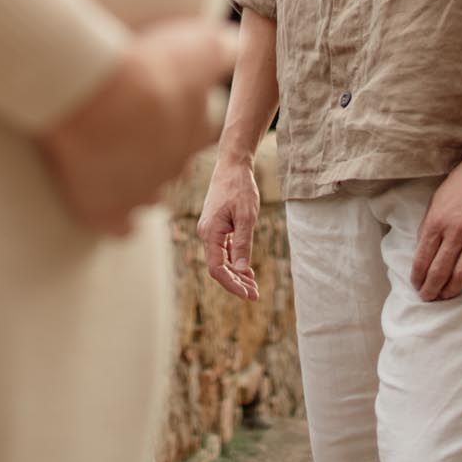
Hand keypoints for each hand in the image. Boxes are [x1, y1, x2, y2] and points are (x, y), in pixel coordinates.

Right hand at [38, 19, 237, 236]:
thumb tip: (239, 44)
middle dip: (161, 149)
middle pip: (176, 165)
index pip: (203, 131)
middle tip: (136, 125)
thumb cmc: (144, 65)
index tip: (168, 103)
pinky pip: (120, 224)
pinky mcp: (106, 210)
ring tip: (117, 156)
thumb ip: (222, 48)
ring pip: (150, 195)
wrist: (92, 93)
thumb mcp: (196, 45)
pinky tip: (106, 197)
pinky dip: (115, 214)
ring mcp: (141, 192)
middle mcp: (174, 168)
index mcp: (196, 132)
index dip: (187, 117)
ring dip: (139, 179)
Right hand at [197, 154, 261, 299]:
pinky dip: (234, 261)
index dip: (232, 284)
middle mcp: (206, 233)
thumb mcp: (246, 216)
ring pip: (221, 260)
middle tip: (255, 295)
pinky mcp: (217, 226)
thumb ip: (243, 243)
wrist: (232, 166)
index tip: (248, 295)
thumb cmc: (239, 188)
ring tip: (253, 286)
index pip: (217, 268)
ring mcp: (210, 230)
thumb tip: (240, 270)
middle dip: (236, 283)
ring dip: (236, 274)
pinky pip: (223, 250)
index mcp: (210, 232)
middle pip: (218, 267)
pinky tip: (247, 270)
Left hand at [410, 153, 461, 301]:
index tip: (416, 285)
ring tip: (446, 296)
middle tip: (428, 298)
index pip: (423, 257)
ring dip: (452, 289)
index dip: (418, 276)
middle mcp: (456, 231)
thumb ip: (430, 224)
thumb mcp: (438, 199)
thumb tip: (424, 250)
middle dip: (432, 288)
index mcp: (437, 220)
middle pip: (441, 270)